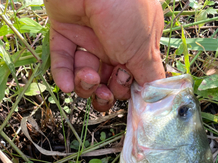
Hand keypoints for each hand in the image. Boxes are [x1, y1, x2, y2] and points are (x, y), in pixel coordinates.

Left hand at [46, 0, 164, 110]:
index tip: (128, 92)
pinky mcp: (64, 29)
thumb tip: (156, 98)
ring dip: (85, 85)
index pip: (132, 77)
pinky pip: (62, 60)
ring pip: (85, 75)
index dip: (128, 89)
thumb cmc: (126, 7)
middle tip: (106, 87)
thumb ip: (149, 76)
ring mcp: (88, 35)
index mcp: (137, 44)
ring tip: (87, 77)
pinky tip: (67, 85)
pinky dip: (63, 76)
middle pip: (107, 81)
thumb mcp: (144, 48)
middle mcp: (114, 41)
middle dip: (107, 91)